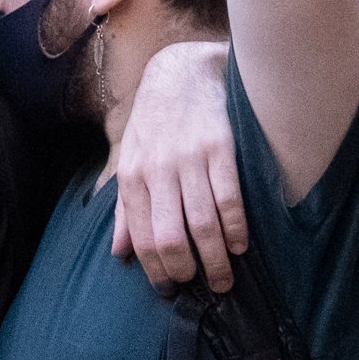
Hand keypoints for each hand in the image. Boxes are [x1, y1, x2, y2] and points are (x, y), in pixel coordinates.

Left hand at [110, 39, 249, 289]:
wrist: (182, 69)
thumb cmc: (155, 120)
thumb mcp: (130, 158)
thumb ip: (125, 208)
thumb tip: (118, 254)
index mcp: (133, 176)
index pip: (142, 239)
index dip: (157, 272)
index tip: (171, 290)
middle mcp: (158, 170)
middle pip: (171, 239)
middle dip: (187, 272)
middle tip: (201, 286)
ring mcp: (190, 159)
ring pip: (203, 225)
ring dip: (216, 261)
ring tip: (225, 280)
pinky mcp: (220, 148)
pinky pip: (229, 199)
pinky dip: (236, 229)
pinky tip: (240, 245)